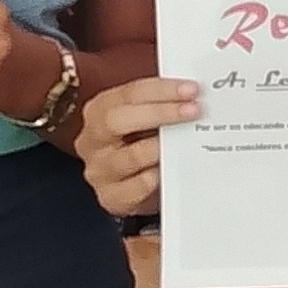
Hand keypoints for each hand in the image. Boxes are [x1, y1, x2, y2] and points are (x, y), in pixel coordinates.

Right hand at [73, 77, 194, 218]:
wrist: (132, 185)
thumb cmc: (141, 143)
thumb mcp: (146, 119)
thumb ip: (162, 103)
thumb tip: (194, 91)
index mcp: (100, 111)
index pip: (128, 94)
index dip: (161, 90)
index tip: (191, 89)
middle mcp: (92, 140)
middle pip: (117, 120)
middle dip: (159, 113)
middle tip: (194, 111)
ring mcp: (99, 171)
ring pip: (128, 157)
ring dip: (160, 148)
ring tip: (187, 142)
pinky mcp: (111, 198)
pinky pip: (134, 188)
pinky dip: (154, 179)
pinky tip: (171, 171)